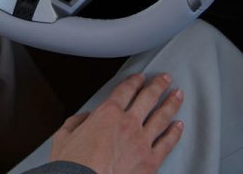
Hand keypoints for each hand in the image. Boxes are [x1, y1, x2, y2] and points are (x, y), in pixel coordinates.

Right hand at [48, 73, 184, 173]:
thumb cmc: (72, 166)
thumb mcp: (63, 138)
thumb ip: (74, 124)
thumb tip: (83, 118)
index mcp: (107, 114)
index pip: (125, 91)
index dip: (134, 81)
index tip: (140, 78)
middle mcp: (128, 124)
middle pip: (148, 98)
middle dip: (158, 85)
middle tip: (165, 78)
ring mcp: (142, 142)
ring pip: (162, 117)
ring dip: (171, 103)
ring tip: (178, 95)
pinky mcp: (151, 161)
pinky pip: (167, 143)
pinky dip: (175, 132)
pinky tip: (179, 125)